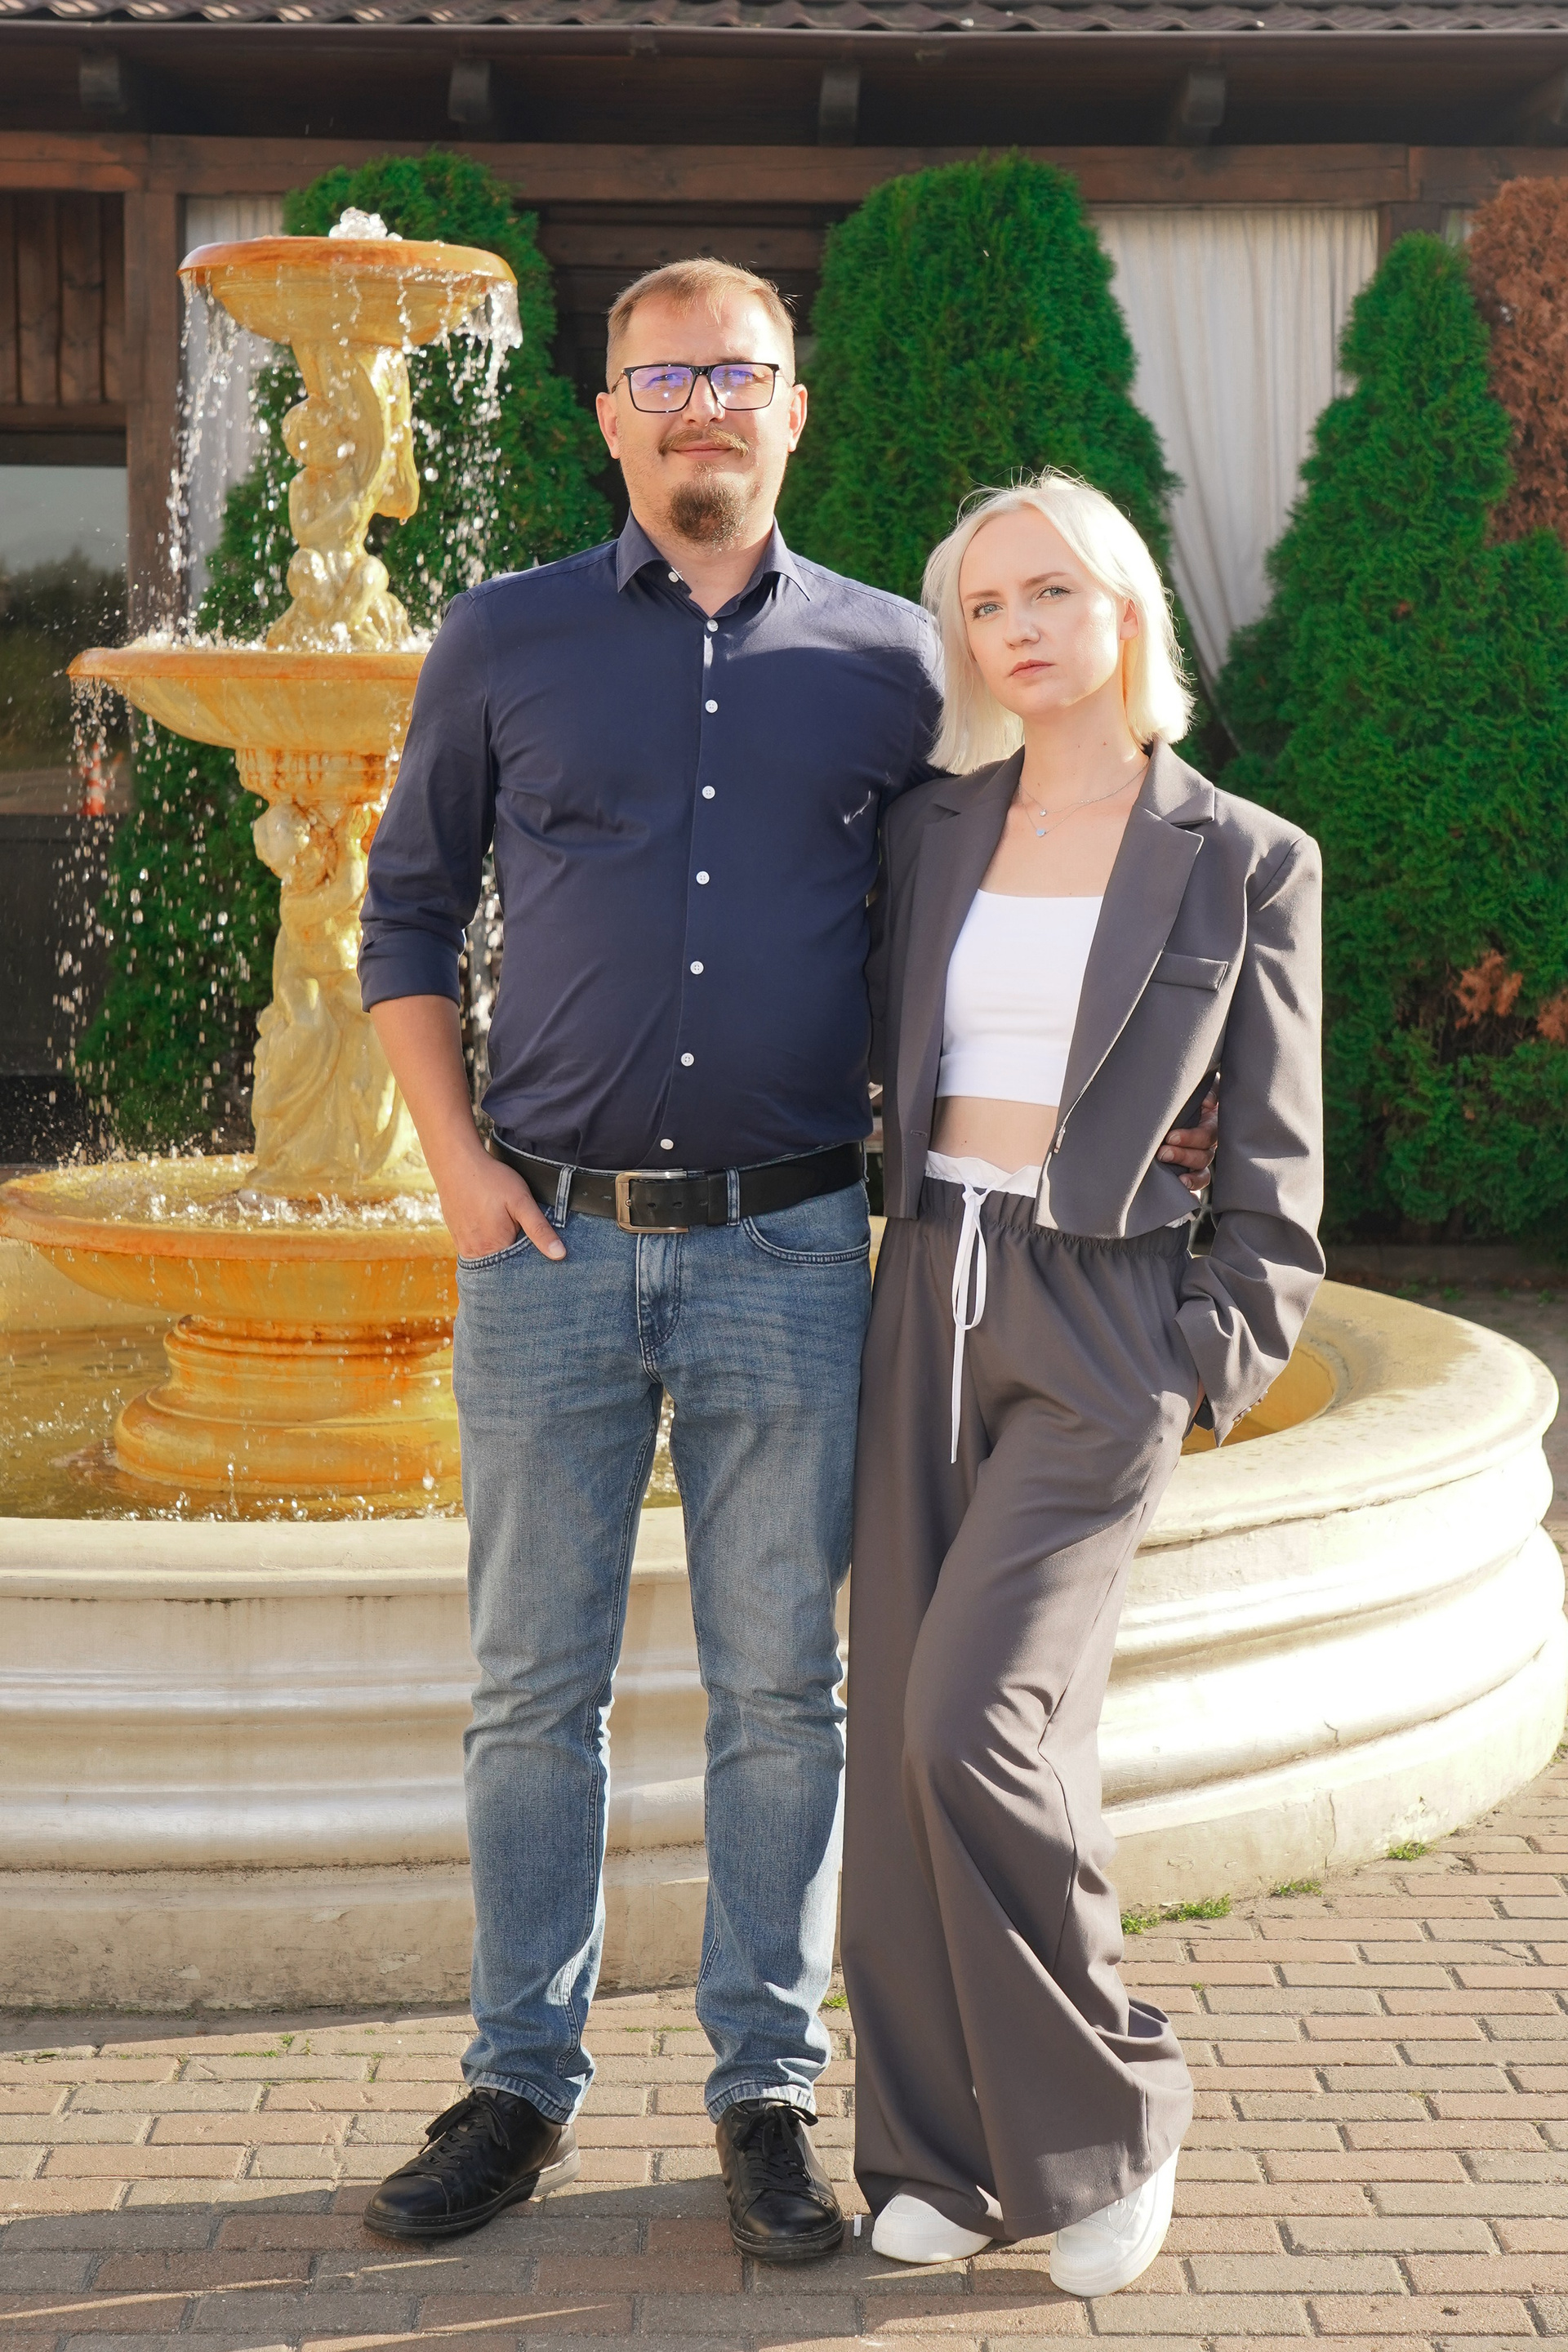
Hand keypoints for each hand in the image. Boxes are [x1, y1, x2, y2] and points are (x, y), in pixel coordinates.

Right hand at [438, 1150, 564, 1262]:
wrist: (457, 1163)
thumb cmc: (491, 1180)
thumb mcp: (522, 1201)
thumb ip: (540, 1229)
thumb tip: (560, 1255)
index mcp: (495, 1248)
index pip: (520, 1268)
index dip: (533, 1259)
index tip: (538, 1244)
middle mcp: (475, 1254)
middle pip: (504, 1266)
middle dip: (517, 1256)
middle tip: (520, 1228)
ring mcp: (464, 1247)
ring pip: (491, 1258)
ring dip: (502, 1249)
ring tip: (505, 1225)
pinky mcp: (457, 1239)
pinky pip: (477, 1251)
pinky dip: (488, 1244)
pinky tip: (492, 1225)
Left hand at [1158, 1086, 1218, 1196]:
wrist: (1184, 1108)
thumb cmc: (1193, 1098)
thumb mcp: (1203, 1089)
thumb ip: (1209, 1090)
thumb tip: (1208, 1102)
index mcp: (1212, 1125)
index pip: (1206, 1136)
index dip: (1190, 1138)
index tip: (1170, 1137)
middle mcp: (1209, 1146)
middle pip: (1203, 1156)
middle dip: (1183, 1155)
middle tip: (1162, 1153)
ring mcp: (1202, 1161)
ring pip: (1202, 1173)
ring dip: (1189, 1176)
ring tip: (1174, 1177)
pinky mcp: (1193, 1173)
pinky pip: (1198, 1187)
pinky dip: (1193, 1192)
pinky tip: (1184, 1195)